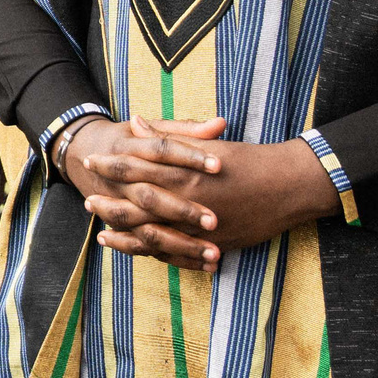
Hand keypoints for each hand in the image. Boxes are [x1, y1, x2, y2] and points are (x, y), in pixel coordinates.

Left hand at [68, 117, 341, 269]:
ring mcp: (198, 229)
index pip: (137, 169)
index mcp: (185, 174)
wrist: (289, 186)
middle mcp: (187, 203)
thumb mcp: (207, 146)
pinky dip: (153, 254)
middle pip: (137, 206)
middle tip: (87, 201)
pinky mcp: (211, 246)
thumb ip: (168, 137)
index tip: (91, 162)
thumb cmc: (249, 161)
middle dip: (109, 203)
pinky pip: (175, 254)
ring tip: (101, 233)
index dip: (111, 166)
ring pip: (151, 236)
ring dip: (123, 235)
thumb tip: (134, 122)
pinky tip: (136, 253)